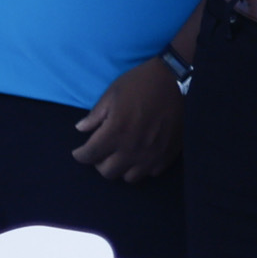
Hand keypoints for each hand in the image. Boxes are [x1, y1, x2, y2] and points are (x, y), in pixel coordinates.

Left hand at [72, 56, 184, 185]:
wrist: (178, 79)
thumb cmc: (142, 83)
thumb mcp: (112, 93)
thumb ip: (95, 115)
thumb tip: (81, 129)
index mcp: (116, 131)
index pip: (89, 155)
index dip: (80, 155)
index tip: (79, 152)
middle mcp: (132, 148)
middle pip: (108, 172)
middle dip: (99, 163)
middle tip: (102, 151)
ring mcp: (152, 154)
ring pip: (129, 177)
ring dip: (122, 168)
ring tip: (122, 155)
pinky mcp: (168, 155)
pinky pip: (151, 172)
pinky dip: (143, 167)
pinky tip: (142, 154)